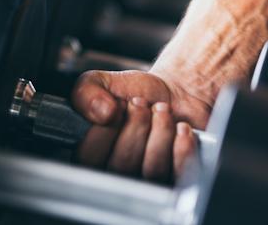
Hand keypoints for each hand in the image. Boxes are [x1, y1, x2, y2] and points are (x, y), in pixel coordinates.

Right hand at [71, 70, 210, 181]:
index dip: (105, 128)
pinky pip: (178, 173)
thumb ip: (86, 93)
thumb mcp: (101, 83)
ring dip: (160, 130)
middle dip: (136, 125)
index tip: (117, 107)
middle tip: (142, 104)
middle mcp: (118, 176)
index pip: (89, 158)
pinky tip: (181, 128)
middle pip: (123, 166)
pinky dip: (182, 146)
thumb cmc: (135, 94)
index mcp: (92, 157)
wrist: (175, 95)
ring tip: (162, 110)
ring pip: (152, 170)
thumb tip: (102, 113)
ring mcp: (148, 183)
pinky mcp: (177, 181)